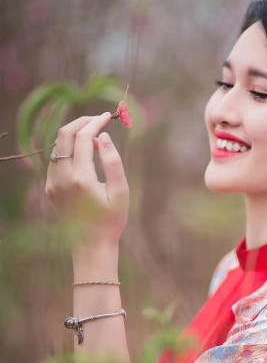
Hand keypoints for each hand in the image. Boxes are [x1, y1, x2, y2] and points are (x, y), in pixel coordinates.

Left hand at [45, 113, 129, 250]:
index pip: (83, 137)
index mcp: (81, 178)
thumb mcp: (121, 192)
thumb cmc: (112, 221)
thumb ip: (112, 161)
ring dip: (74, 135)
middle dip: (81, 122)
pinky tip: (83, 153)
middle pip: (64, 135)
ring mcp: (52, 183)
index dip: (95, 122)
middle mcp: (62, 178)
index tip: (108, 116)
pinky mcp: (50, 188)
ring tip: (93, 135)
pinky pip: (56, 160)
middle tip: (98, 119)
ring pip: (57, 146)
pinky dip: (68, 150)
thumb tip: (103, 136)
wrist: (91, 246)